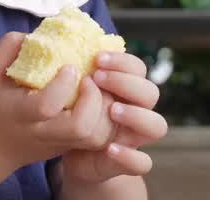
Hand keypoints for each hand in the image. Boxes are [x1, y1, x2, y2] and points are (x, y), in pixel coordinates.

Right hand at [0, 33, 115, 173]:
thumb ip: (8, 48)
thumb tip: (39, 34)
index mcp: (20, 112)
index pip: (47, 105)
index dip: (63, 85)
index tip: (69, 66)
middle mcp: (43, 132)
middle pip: (80, 127)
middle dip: (93, 99)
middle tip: (90, 79)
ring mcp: (61, 143)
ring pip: (96, 137)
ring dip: (105, 109)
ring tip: (99, 88)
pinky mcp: (72, 147)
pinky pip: (100, 139)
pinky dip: (108, 118)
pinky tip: (101, 98)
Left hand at [59, 52, 167, 186]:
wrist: (72, 153)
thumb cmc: (72, 112)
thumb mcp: (71, 89)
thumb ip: (72, 71)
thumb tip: (52, 46)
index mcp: (125, 89)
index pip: (138, 68)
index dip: (122, 61)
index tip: (96, 57)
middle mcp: (137, 110)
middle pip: (151, 92)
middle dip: (126, 83)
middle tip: (98, 78)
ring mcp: (134, 137)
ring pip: (157, 125)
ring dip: (136, 115)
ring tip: (112, 110)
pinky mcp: (125, 162)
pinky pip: (143, 163)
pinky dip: (130, 156)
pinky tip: (109, 148)